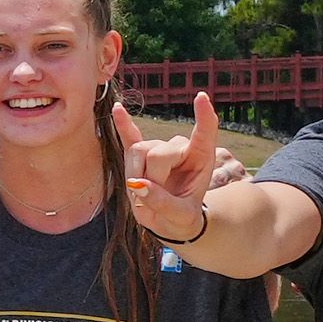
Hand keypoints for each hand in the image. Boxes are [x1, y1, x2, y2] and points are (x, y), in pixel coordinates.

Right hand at [124, 95, 228, 246]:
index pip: (205, 132)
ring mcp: (160, 150)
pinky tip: (117, 109)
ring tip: (143, 194)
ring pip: (139, 150)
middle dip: (151, 177)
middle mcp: (181, 148)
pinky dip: (123, 125)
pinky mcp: (140, 154)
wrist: (171, 223)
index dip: (204, 116)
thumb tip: (137, 185)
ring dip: (136, 174)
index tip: (201, 98)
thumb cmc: (181, 219)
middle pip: (158, 151)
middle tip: (153, 200)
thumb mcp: (180, 218)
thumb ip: (162, 203)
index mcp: (201, 159)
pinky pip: (129, 137)